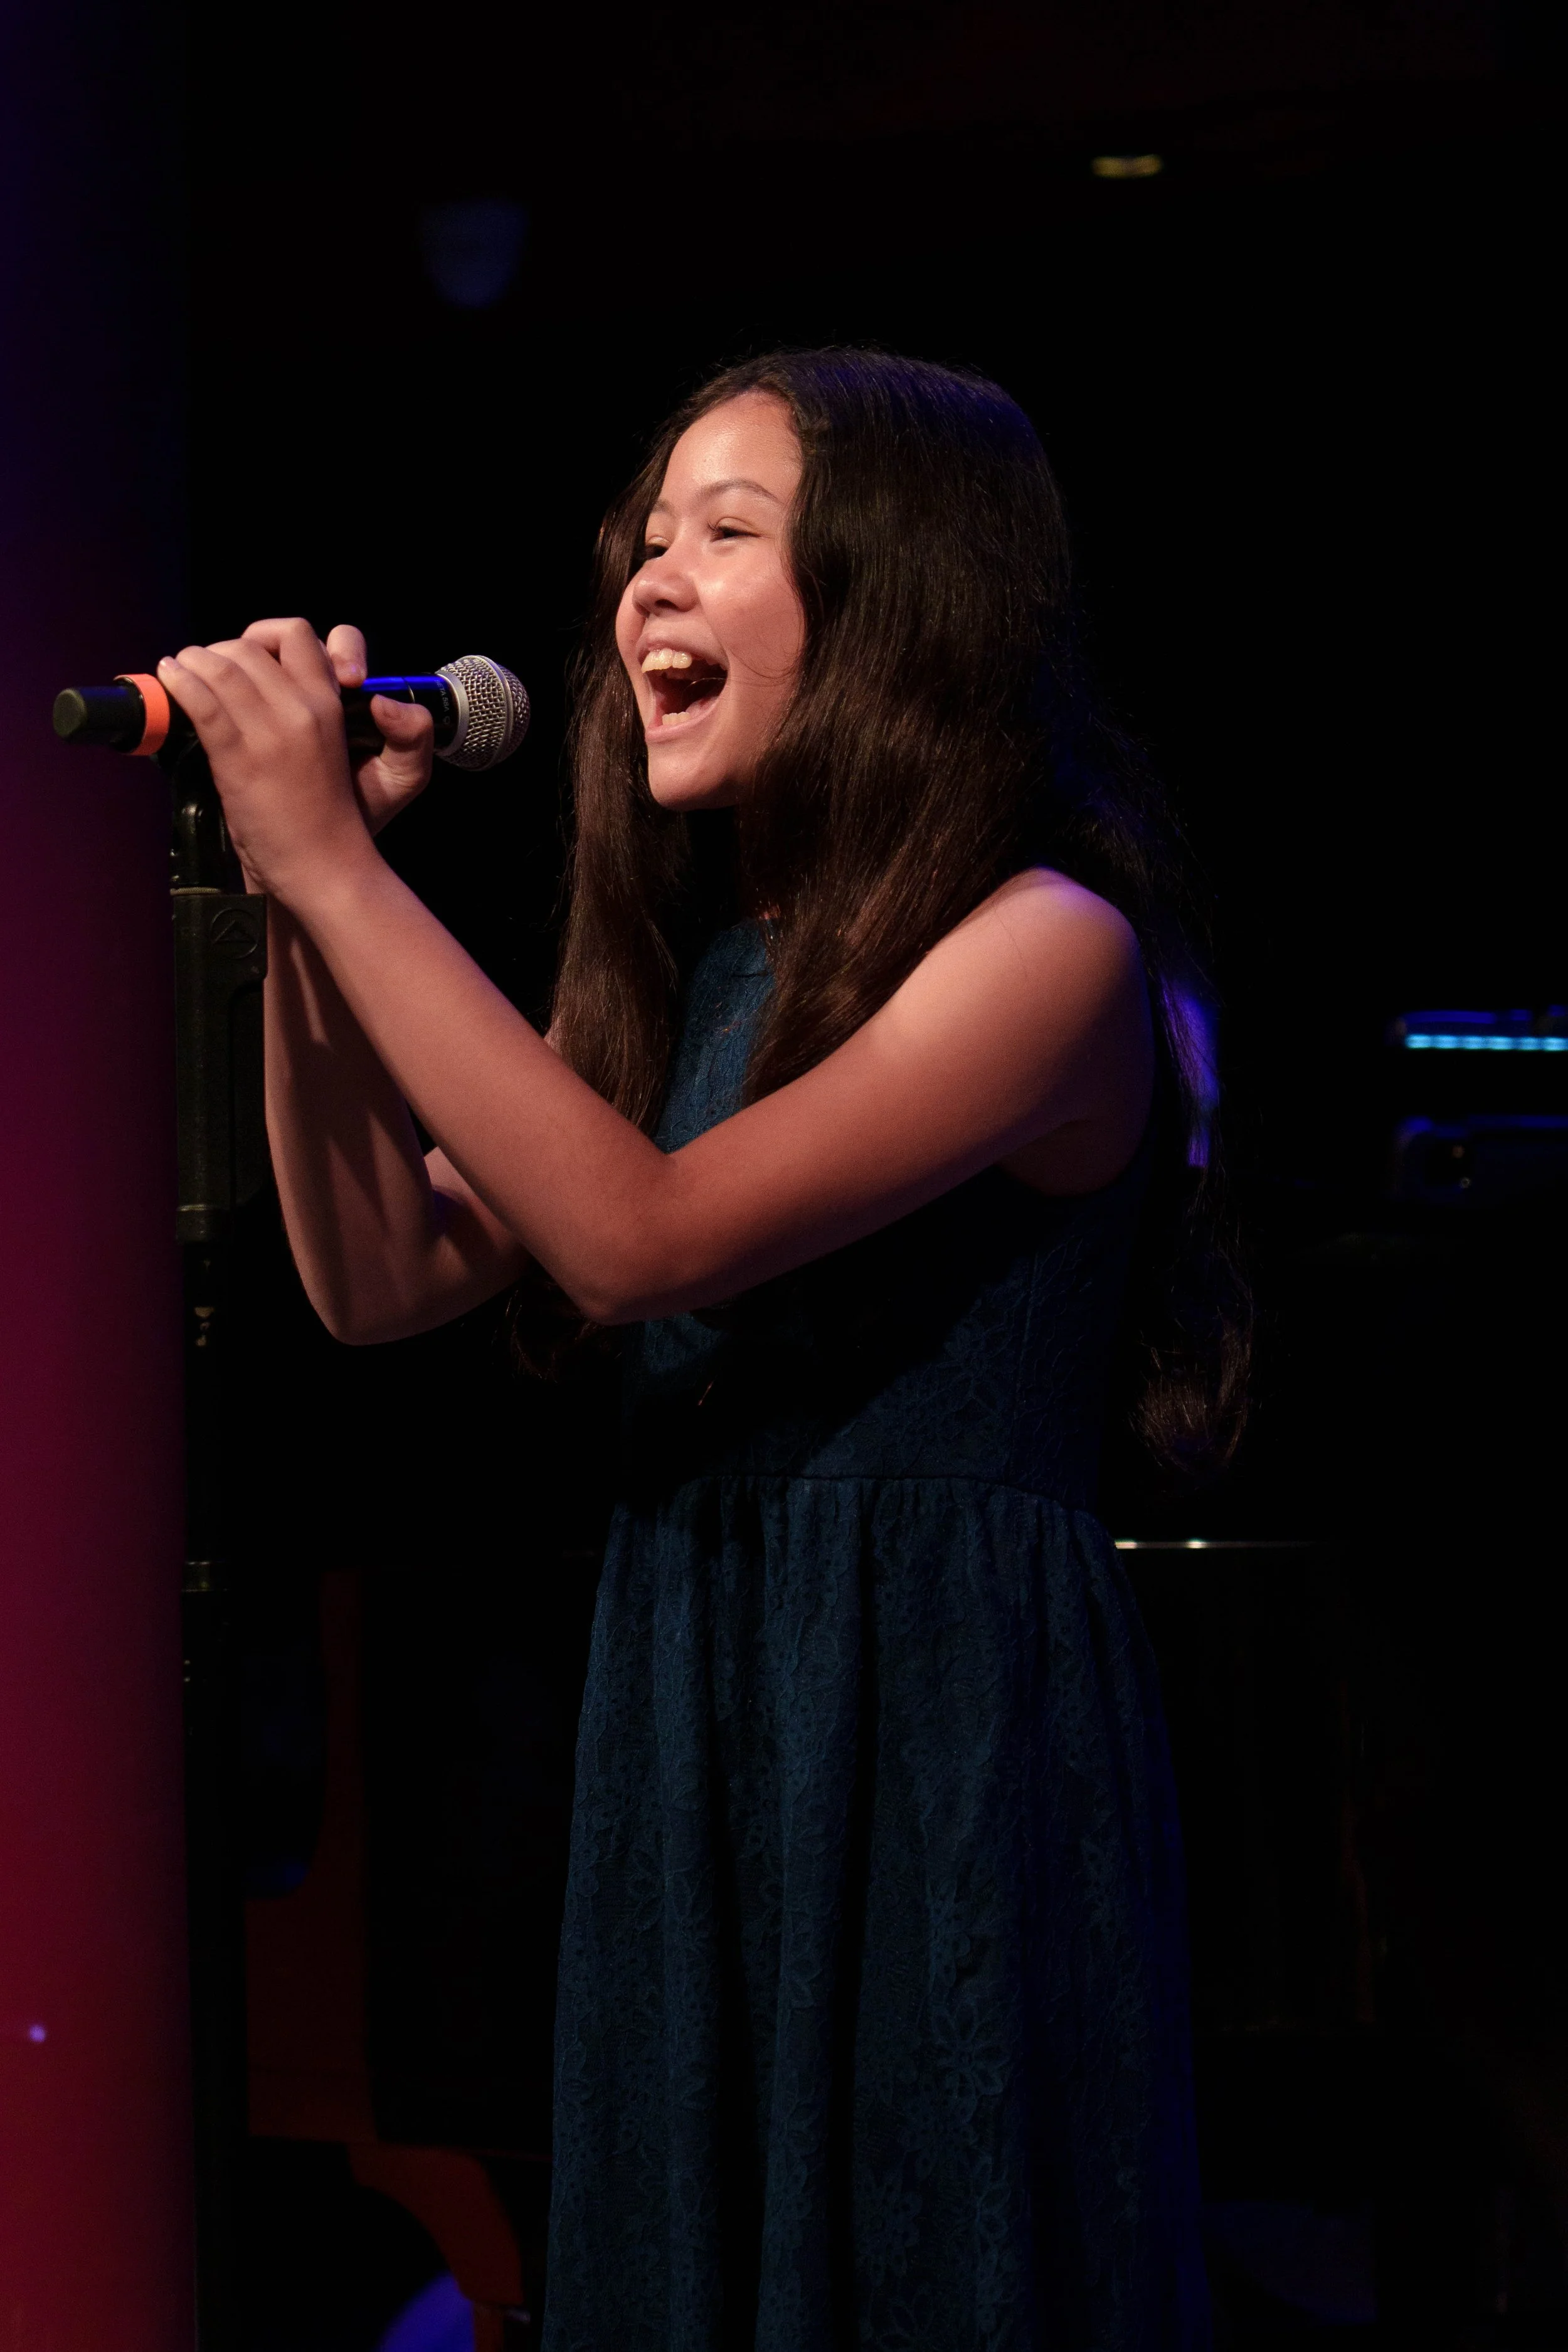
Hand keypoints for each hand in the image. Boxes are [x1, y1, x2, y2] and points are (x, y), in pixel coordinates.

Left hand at [157, 617, 433, 901]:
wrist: (326, 865)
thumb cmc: (322, 815)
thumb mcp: (326, 747)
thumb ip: (297, 711)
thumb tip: (245, 684)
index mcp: (329, 704)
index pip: (296, 634)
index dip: (263, 636)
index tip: (246, 658)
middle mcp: (302, 708)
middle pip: (248, 646)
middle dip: (217, 652)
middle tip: (202, 672)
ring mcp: (271, 732)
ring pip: (221, 665)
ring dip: (190, 663)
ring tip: (178, 672)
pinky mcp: (240, 757)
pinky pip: (202, 702)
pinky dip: (177, 684)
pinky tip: (168, 681)